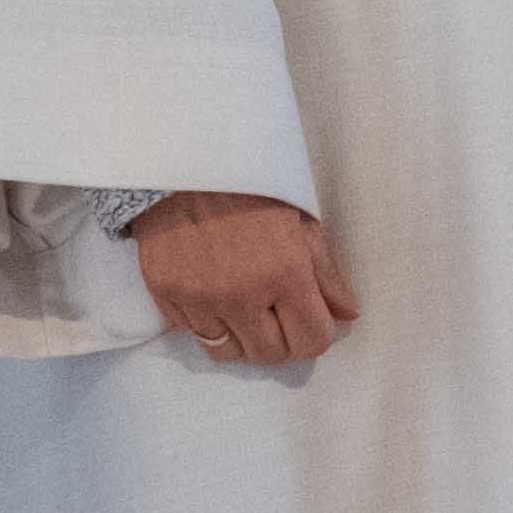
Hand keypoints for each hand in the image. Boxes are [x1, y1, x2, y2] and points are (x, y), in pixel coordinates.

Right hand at [140, 192, 358, 371]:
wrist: (187, 158)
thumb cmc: (252, 185)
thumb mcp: (301, 220)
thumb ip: (326, 274)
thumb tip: (347, 315)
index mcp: (284, 271)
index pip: (311, 341)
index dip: (314, 333)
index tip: (308, 319)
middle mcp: (241, 292)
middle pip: (270, 355)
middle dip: (279, 339)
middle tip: (275, 313)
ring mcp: (199, 296)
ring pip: (227, 351)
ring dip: (240, 338)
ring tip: (243, 308)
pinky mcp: (165, 292)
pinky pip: (191, 332)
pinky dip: (205, 321)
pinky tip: (211, 292)